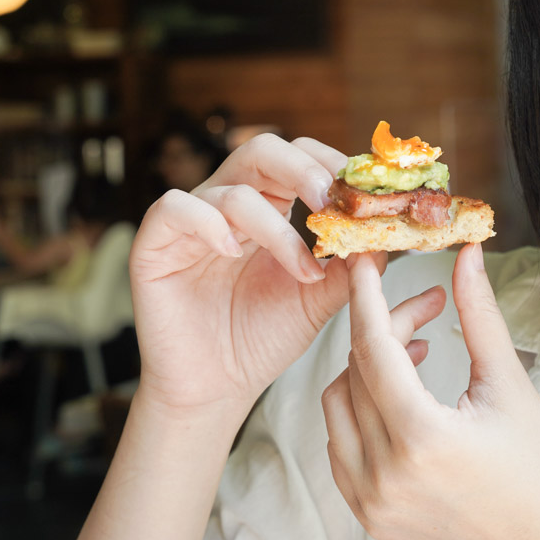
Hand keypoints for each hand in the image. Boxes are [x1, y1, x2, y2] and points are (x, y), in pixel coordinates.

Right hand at [129, 133, 374, 421]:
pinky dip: (207, 223)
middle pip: (262, 151)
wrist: (218, 388)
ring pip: (230, 188)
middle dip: (303, 169)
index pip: (298, 158)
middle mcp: (228, 204)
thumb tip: (385, 236)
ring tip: (301, 268)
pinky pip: (174, 208)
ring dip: (274, 227)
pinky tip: (232, 251)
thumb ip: (351, 266)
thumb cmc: (262, 338)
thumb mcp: (318, 299)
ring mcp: (191, 222)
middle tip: (331, 200)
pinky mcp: (154, 244)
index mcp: (268, 206)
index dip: (329, 163)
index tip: (361, 189)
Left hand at [322, 245, 539, 539]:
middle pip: (357, 369)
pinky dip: (359, 408)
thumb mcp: (510, 385)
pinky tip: (398, 396)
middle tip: (428, 307)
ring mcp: (371, 500)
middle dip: (387, 326)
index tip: (364, 261)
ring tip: (418, 354)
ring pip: (339, 402)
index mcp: (422, 438)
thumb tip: (468, 255)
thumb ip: (480, 315)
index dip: (368, 296)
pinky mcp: (368, 514)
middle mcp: (385, 474)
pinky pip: (340, 443)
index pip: (374, 347)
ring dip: (368, 367)